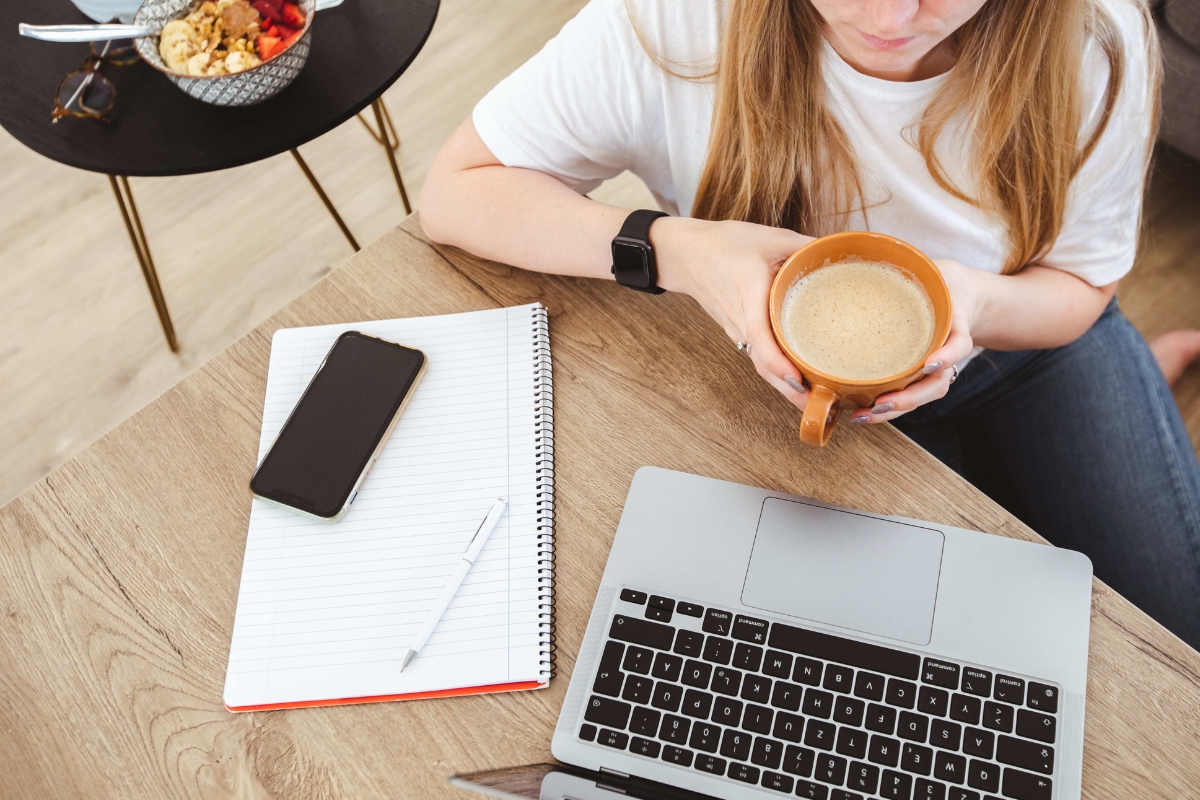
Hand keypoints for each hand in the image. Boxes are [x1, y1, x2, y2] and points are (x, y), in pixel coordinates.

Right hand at [653, 217, 814, 408]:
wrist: (685, 254)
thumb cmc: (724, 245)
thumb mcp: (770, 237)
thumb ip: (806, 247)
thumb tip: (841, 256)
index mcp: (748, 294)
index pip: (759, 336)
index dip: (777, 362)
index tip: (797, 380)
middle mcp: (741, 320)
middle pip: (763, 365)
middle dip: (790, 391)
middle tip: (822, 406)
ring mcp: (737, 330)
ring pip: (761, 365)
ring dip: (785, 386)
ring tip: (818, 401)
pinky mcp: (739, 332)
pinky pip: (759, 357)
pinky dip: (777, 372)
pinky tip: (799, 378)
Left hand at [848, 258, 981, 425]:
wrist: (961, 297)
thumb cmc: (942, 282)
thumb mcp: (935, 269)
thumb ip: (913, 264)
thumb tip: (868, 248)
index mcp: (956, 327)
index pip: (959, 345)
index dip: (946, 356)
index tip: (930, 364)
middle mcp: (947, 353)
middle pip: (936, 384)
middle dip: (908, 398)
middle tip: (881, 403)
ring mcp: (934, 368)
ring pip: (920, 397)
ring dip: (892, 410)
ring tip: (861, 415)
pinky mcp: (917, 376)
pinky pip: (905, 395)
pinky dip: (884, 407)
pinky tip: (858, 411)